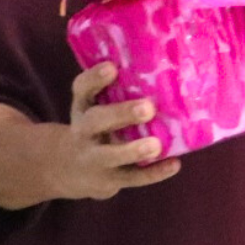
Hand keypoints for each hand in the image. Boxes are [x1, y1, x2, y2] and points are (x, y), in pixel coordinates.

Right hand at [52, 63, 182, 200]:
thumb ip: (119, 89)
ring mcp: (95, 158)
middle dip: (120, 114)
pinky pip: (132, 177)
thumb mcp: (96, 105)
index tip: (112, 67)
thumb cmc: (97, 125)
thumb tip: (165, 64)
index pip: (82, 89)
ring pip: (110, 156)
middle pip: (95, 121)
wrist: (70, 169)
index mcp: (84, 106)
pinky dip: (154, 173)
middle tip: (147, 108)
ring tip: (156, 145)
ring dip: (133, 151)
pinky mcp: (110, 180)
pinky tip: (174, 164)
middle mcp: (84, 131)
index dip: (94, 78)